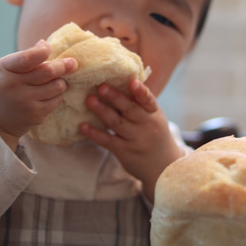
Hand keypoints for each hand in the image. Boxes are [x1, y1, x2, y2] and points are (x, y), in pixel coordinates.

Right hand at [0, 40, 76, 149]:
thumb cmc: (0, 87)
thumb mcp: (3, 68)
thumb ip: (24, 57)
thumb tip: (44, 44)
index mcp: (4, 69)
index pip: (27, 58)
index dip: (42, 51)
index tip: (49, 48)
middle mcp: (14, 86)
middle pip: (48, 72)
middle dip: (64, 66)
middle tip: (72, 63)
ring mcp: (26, 103)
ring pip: (57, 87)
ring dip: (61, 81)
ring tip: (57, 80)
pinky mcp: (35, 116)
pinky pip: (56, 101)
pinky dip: (56, 95)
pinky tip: (49, 94)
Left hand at [79, 79, 183, 201]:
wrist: (163, 167)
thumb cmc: (154, 134)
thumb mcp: (154, 117)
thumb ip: (141, 102)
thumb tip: (122, 77)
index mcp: (154, 114)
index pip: (148, 100)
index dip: (140, 91)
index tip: (132, 81)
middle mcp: (146, 126)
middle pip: (130, 110)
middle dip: (115, 97)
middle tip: (101, 86)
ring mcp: (135, 140)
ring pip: (117, 124)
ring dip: (102, 111)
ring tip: (89, 100)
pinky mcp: (124, 152)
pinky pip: (107, 141)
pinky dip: (94, 133)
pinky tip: (83, 126)